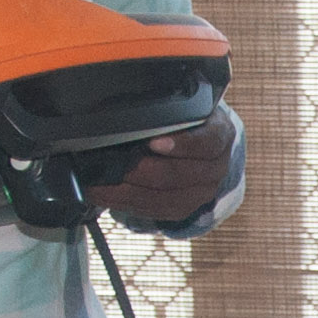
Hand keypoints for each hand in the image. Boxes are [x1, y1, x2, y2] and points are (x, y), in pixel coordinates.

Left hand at [86, 101, 239, 228]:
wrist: (201, 143)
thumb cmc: (187, 120)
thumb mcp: (187, 106)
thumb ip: (169, 107)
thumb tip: (128, 107)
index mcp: (220, 136)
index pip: (205, 144)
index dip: (180, 145)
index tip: (152, 142)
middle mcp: (216, 168)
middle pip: (178, 175)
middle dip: (140, 171)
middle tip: (112, 165)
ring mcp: (202, 192)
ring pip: (162, 198)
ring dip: (126, 193)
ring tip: (97, 185)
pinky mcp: (184, 209)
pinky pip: (154, 211)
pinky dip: (127, 204)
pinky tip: (105, 196)